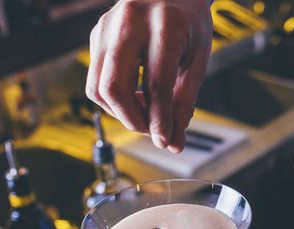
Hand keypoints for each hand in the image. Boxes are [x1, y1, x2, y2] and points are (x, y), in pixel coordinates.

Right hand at [86, 0, 212, 151]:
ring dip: (119, 113)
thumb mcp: (198, 59)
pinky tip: (135, 96)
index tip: (166, 140)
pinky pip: (95, 78)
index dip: (160, 120)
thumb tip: (173, 142)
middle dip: (132, 120)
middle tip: (153, 130)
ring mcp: (107, 26)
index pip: (155, 85)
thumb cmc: (189, 21)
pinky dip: (113, 98)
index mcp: (165, 25)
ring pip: (96, 87)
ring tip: (145, 113)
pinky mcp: (96, 34)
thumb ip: (185, 102)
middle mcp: (129, 22)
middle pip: (114, 88)